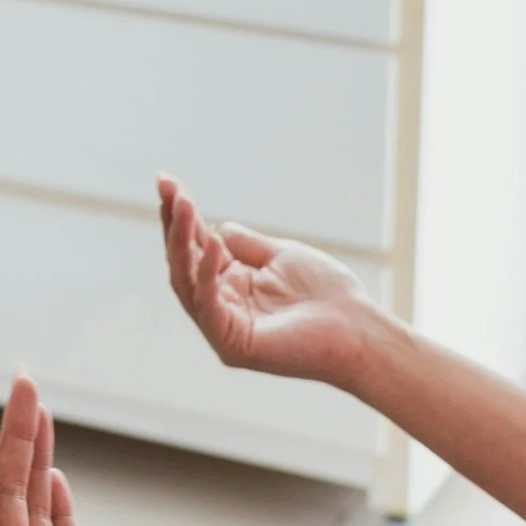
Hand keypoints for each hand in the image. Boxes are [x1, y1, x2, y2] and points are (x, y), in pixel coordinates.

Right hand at [159, 174, 384, 390]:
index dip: (181, 216)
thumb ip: (246, 244)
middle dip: (174, 224)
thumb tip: (217, 227)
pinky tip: (212, 241)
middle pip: (184, 263)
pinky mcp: (231, 344)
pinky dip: (206, 273)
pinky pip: (208, 304)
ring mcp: (222, 327)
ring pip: (186, 282)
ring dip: (182, 241)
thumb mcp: (281, 256)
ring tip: (184, 204)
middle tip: (166, 188)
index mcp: (232, 285)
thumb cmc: (327, 294)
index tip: (166, 181)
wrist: (359, 330)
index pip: (196, 247)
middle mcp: (221, 306)